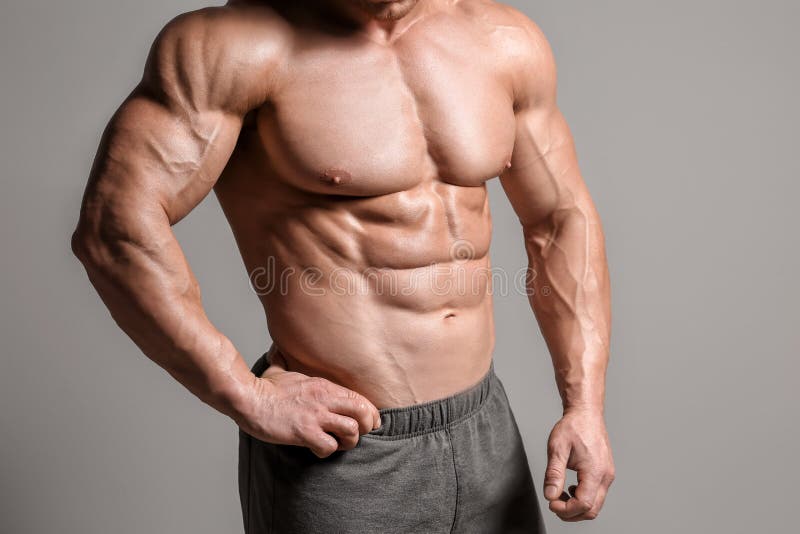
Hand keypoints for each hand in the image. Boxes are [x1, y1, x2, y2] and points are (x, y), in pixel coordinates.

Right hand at [237, 350, 380, 457]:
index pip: (361, 399)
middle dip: (366, 428)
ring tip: (336, 444)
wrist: (248, 398)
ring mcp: (316, 415)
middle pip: (364, 413)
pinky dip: (327, 451)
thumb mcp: (280, 369)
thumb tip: (275, 350)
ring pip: (351, 431)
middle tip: (355, 435)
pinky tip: (317, 449)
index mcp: (325, 386)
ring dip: (347, 442)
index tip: (366, 424)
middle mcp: (325, 399)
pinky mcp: (304, 432)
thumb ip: (284, 360)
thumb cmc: (264, 387)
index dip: (369, 415)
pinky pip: (328, 446)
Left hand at [543, 408, 614, 520]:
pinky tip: (570, 489)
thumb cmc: (573, 427)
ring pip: (595, 505)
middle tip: (553, 503)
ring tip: (560, 495)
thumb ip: (553, 474)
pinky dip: (583, 498)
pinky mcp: (605, 473)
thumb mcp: (557, 448)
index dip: (565, 510)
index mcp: (595, 471)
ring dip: (577, 507)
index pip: (583, 504)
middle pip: (592, 510)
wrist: (586, 414)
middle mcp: (605, 476)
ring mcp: (607, 475)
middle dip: (571, 513)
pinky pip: (597, 495)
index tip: (551, 502)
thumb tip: (550, 495)